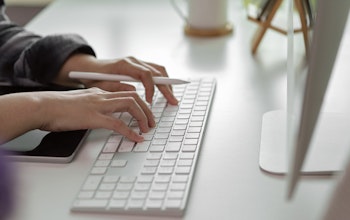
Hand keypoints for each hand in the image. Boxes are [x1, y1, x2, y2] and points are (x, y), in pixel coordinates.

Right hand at [0, 88, 154, 142]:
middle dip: (146, 110)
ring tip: (147, 129)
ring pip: (130, 105)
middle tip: (151, 122)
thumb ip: (93, 105)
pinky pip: (118, 124)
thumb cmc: (56, 108)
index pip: (126, 92)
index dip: (139, 102)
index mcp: (99, 92)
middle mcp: (102, 96)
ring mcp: (98, 105)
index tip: (145, 111)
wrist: (42, 106)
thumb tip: (103, 114)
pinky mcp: (93, 117)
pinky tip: (137, 138)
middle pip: (133, 97)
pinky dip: (130, 132)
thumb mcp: (80, 103)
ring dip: (142, 117)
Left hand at [57, 55, 178, 104]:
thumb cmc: (92, 77)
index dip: (151, 88)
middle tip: (173, 101)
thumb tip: (134, 92)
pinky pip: (155, 71)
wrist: (88, 68)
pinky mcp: (138, 66)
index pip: (145, 74)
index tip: (150, 101)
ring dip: (167, 84)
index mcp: (124, 65)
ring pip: (159, 70)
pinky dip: (162, 81)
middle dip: (166, 87)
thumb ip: (116, 88)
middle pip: (157, 71)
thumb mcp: (100, 86)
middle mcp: (133, 61)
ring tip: (172, 98)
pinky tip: (165, 91)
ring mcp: (137, 62)